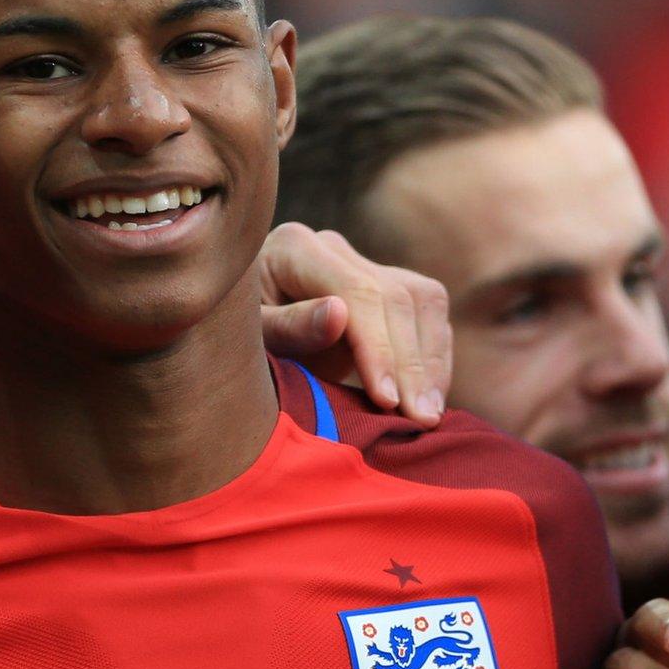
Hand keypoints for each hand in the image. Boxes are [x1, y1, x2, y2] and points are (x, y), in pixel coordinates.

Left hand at [254, 223, 450, 425]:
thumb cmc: (234, 343)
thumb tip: (338, 313)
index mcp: (295, 248)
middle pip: (396, 298)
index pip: (357, 293)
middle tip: (420, 419)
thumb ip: (289, 327)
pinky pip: (428, 315)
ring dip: (431, 363)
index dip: (378, 348)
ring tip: (428, 416)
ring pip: (423, 301)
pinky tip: (429, 401)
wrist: (233, 342)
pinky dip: (434, 359)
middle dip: (411, 363)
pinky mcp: (388, 288)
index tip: (387, 399)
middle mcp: (334, 248)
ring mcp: (365, 264)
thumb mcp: (249, 341)